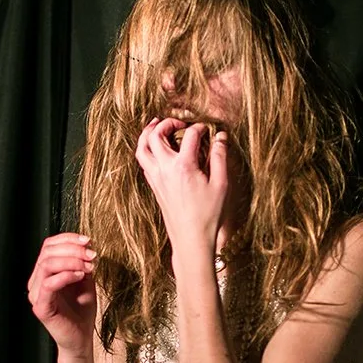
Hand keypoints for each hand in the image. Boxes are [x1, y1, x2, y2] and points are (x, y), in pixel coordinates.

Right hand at [28, 233, 97, 358]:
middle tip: (92, 255)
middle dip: (73, 249)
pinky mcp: (40, 307)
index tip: (88, 241)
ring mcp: (36, 294)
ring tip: (89, 266)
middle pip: (47, 252)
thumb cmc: (82, 310)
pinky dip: (67, 275)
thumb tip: (86, 245)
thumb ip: (81, 262)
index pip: (49, 245)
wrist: (81, 338)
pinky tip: (82, 276)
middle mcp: (36, 281)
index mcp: (44, 272)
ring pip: (47, 264)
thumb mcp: (85, 279)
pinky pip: (49, 284)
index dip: (68, 239)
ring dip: (71, 260)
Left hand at [135, 117, 228, 256]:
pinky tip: (157, 150)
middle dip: (165, 123)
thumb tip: (220, 137)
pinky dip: (147, 150)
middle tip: (178, 122)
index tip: (207, 130)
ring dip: (147, 133)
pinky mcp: (154, 186)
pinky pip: (143, 161)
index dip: (199, 128)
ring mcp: (156, 178)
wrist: (191, 239)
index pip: (189, 135)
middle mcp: (165, 169)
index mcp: (183, 166)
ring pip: (142, 148)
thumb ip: (220, 157)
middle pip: (155, 135)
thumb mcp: (221, 184)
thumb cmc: (208, 214)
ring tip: (156, 125)